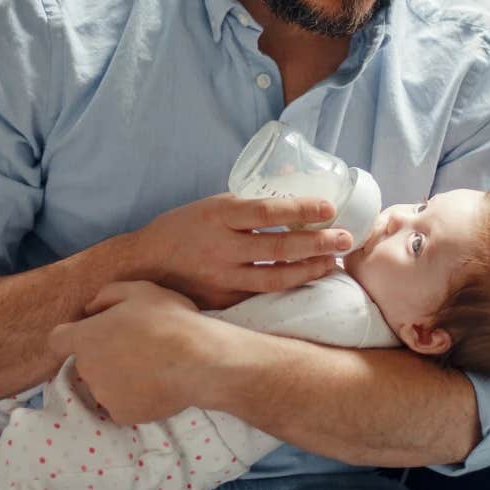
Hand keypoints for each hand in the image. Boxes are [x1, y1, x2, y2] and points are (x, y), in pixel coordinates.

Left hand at [48, 280, 220, 424]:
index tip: (96, 333)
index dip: (74, 335)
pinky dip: (134, 396)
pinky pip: (122, 403)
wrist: (199, 361)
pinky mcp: (122, 416)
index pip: (58, 339)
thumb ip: (106, 296)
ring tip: (151, 365)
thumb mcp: (139, 290)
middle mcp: (87, 369)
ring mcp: (103, 396)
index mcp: (85, 337)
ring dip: (118, 376)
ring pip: (104, 384)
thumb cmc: (168, 319)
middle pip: (86, 361)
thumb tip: (89, 309)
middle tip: (136, 345)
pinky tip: (156, 384)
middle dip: (103, 354)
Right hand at [133, 192, 351, 308]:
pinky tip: (307, 280)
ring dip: (309, 270)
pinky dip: (288, 287)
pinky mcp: (222, 300)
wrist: (144, 264)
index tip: (328, 207)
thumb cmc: (183, 228)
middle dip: (317, 243)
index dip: (300, 210)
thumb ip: (246, 205)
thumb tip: (292, 188)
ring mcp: (222, 277)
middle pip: (278, 248)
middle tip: (345, 238)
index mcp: (219, 216)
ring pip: (275, 278)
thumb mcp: (212, 206)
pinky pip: (262, 295)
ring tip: (333, 262)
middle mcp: (221, 247)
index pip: (266, 211)